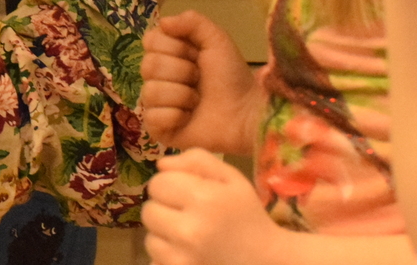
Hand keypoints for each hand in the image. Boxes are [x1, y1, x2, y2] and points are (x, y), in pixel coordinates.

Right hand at [141, 11, 262, 152]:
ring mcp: (155, 104)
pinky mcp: (158, 129)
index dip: (174, 47)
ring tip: (198, 101)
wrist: (247, 113)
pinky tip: (189, 118)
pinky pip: (152, 117)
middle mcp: (157, 77)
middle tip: (199, 80)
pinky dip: (174, 116)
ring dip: (181, 95)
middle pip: (148, 66)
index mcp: (167, 54)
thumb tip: (163, 22)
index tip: (196, 55)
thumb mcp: (217, 40)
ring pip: (150, 92)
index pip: (149, 41)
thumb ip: (192, 21)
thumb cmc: (232, 76)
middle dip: (181, 72)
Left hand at [143, 150, 287, 264]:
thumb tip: (161, 165)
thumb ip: (197, 161)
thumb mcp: (232, 179)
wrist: (268, 261)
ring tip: (190, 237)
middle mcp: (190, 231)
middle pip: (148, 210)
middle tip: (189, 217)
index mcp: (204, 200)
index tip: (189, 195)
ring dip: (165, 235)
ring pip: (150, 238)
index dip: (171, 186)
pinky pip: (154, 260)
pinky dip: (168, 256)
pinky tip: (188, 253)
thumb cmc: (247, 216)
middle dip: (165, 210)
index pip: (158, 183)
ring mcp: (183, 259)